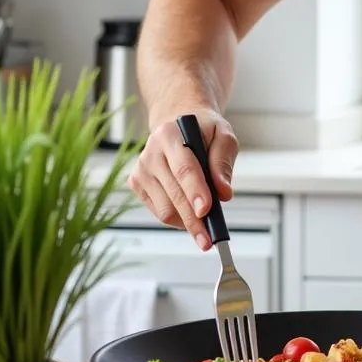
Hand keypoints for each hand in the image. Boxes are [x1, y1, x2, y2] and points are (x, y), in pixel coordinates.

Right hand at [127, 107, 238, 250]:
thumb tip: (224, 193)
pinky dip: (178, 218)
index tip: (207, 210)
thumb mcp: (223, 135)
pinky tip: (191, 212)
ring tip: (206, 226)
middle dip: (194, 220)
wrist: (178, 121)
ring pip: (165, 209)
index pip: (184, 168)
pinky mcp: (137, 183)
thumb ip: (223, 162)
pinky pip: (159, 211)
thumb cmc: (204, 130)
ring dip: (187, 222)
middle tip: (210, 239)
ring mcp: (141, 169)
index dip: (196, 191)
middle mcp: (151, 152)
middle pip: (174, 194)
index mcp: (170, 134)